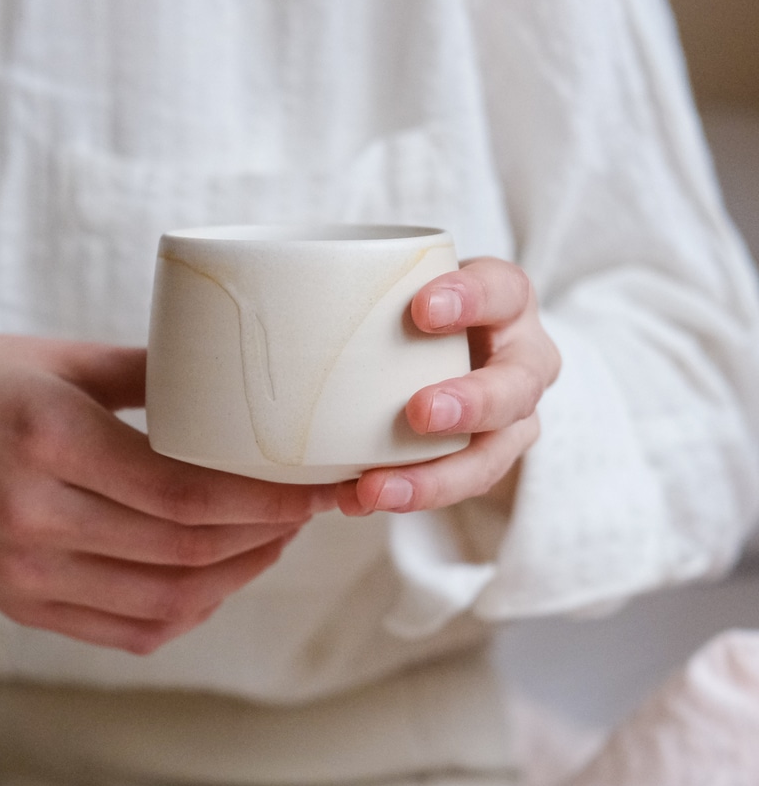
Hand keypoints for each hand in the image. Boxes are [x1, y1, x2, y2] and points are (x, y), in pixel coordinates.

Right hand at [0, 335, 337, 652]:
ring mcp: (26, 575)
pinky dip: (187, 611)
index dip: (268, 498)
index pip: (187, 491)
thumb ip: (147, 372)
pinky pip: (128, 631)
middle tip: (308, 508)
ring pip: (168, 603)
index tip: (318, 488)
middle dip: (268, 534)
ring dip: (237, 577)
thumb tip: (234, 381)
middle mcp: (34, 518)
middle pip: (189, 550)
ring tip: (271, 541)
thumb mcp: (50, 357)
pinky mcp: (23, 606)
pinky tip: (215, 578)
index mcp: (47, 441)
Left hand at [337, 257, 560, 515]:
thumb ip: (357, 288)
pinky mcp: (488, 457)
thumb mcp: (394, 287)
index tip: (423, 308)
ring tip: (377, 488)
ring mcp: (512, 416)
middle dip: (474, 402)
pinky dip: (411, 493)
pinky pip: (459, 485)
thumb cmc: (407, 310)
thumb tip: (263, 291)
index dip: (472, 298)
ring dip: (438, 474)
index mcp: (505, 303)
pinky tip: (357, 497)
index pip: (503, 290)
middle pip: (518, 385)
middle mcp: (522, 360)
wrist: (434, 352)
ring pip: (495, 453)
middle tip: (421, 412)